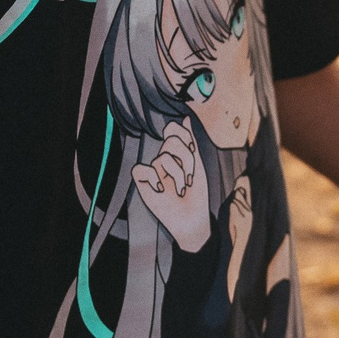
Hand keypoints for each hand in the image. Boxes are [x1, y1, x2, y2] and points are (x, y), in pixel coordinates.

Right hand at [131, 116, 215, 252]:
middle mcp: (164, 160)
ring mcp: (154, 171)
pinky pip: (140, 170)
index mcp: (177, 154)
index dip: (182, 135)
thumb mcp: (198, 165)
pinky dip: (153, 178)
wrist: (192, 218)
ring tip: (181, 189)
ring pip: (162, 158)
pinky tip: (161, 189)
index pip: (172, 130)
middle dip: (186, 159)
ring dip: (177, 175)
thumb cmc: (197, 195)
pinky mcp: (144, 183)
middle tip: (190, 176)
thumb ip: (191, 142)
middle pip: (171, 142)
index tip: (193, 150)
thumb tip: (185, 119)